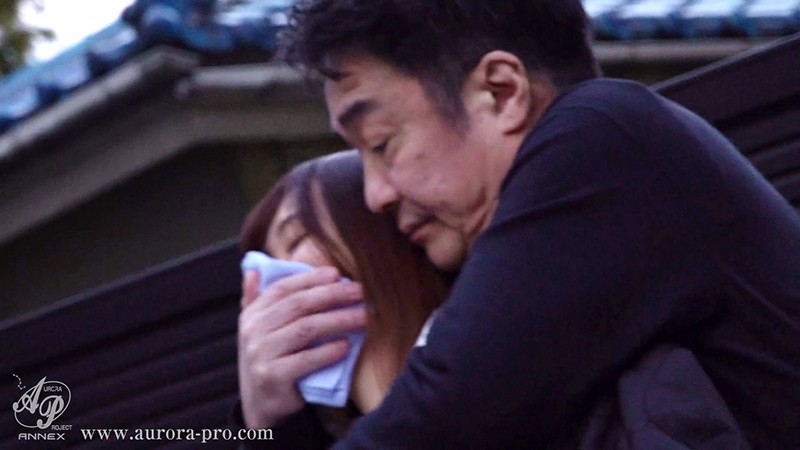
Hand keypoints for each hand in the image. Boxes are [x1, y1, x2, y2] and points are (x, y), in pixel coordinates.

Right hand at [237, 267, 364, 428]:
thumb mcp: (255, 331)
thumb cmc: (268, 362)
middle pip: (298, 306)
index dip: (310, 279)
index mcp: (251, 316)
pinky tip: (346, 346)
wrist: (260, 408)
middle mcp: (253, 332)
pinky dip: (328, 351)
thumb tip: (253, 270)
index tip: (337, 274)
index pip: (282, 289)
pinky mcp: (273, 378)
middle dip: (332, 295)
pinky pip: (306, 360)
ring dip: (339, 320)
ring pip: (306, 329)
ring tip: (363, 316)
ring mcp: (261, 355)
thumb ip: (254, 300)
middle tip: (359, 291)